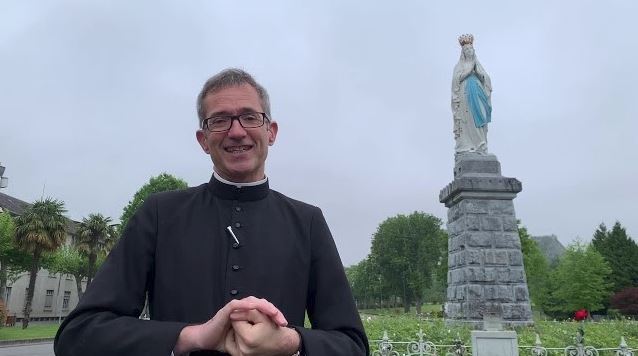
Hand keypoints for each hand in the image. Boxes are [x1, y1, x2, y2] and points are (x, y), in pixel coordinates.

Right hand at [173, 296, 287, 354]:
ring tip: (273, 312)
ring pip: (252, 302)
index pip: (264, 310)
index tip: (283, 323)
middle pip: (261, 304)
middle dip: (273, 311)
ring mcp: (235, 308)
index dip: (275, 315)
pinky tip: (255, 307)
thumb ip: (253, 334)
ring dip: (264, 306)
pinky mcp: (227, 310)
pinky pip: (238, 304)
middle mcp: (243, 309)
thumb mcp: (243, 338)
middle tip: (282, 320)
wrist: (206, 340)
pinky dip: (247, 304)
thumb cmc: (223, 339)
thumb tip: (272, 336)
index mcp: (248, 314)